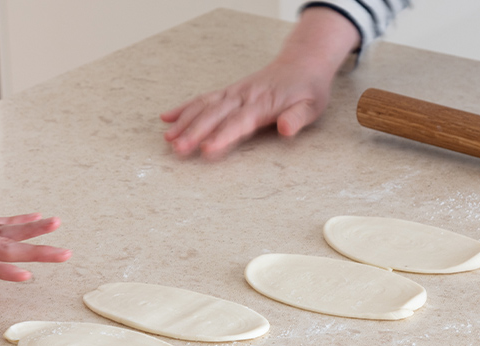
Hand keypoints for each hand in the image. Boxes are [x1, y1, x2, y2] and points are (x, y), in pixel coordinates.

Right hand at [161, 58, 336, 158]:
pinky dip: (184, 107)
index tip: (207, 149)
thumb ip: (297, 118)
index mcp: (264, 103)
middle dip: (195, 132)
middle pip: (215, 115)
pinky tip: (167, 117)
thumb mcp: (312, 106)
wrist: (303, 62)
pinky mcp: (229, 91)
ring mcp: (234, 92)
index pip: (239, 122)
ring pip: (204, 106)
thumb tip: (285, 128)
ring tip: (168, 139)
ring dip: (185, 121)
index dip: (222, 136)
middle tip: (179, 149)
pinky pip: (203, 98)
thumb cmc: (309, 89)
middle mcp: (244, 96)